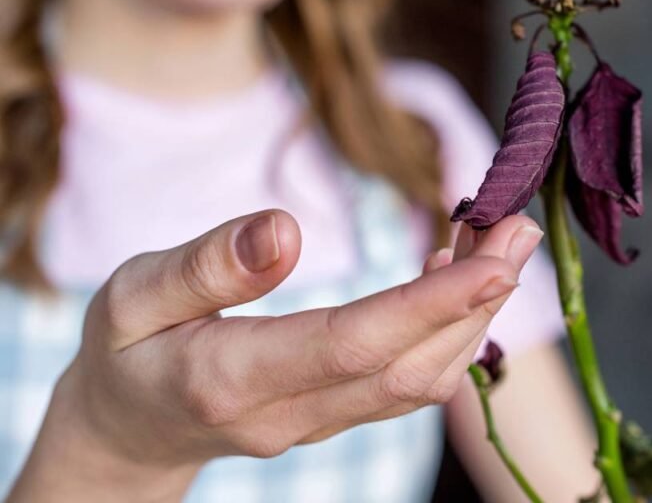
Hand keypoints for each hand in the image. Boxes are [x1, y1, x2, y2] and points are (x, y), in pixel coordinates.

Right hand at [9, 210, 543, 501]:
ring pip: (421, 380)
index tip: (494, 261)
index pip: (354, 345)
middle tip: (520, 227)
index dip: (431, 305)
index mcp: (235, 378)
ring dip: (473, 314)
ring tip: (500, 239)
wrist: (124, 431)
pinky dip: (448, 331)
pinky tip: (456, 276)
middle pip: (410, 366)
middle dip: (478, 301)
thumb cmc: (125, 351)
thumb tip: (285, 228)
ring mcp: (319, 425)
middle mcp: (290, 413)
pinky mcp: (336, 418)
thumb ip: (205, 266)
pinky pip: (408, 383)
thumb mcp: (131, 296)